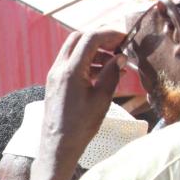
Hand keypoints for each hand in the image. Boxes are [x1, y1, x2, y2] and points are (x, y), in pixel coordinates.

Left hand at [40, 29, 126, 164]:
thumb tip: (120, 57)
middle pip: (78, 38)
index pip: (90, 38)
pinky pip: (70, 63)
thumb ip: (111, 73)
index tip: (125, 39)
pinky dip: (86, 62)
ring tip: (115, 64)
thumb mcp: (102, 98)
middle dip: (100, 38)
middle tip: (118, 47)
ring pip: (74, 50)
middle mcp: (58, 69)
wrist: (58, 145)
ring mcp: (54, 75)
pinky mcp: (54, 83)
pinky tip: (103, 73)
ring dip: (94, 51)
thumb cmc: (81, 126)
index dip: (109, 34)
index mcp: (70, 71)